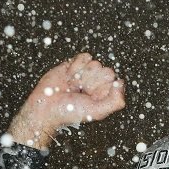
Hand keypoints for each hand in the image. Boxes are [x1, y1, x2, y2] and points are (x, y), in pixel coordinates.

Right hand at [6, 53, 126, 149]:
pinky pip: (85, 56)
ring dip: (82, 75)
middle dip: (91, 81)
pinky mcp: (76, 64)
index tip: (90, 96)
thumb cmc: (70, 112)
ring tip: (73, 86)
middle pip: (105, 70)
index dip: (101, 87)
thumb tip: (121, 82)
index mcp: (106, 93)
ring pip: (95, 63)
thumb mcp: (96, 111)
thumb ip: (115, 101)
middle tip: (80, 92)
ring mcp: (87, 72)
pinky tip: (69, 76)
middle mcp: (98, 82)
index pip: (114, 80)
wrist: (46, 107)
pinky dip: (76, 65)